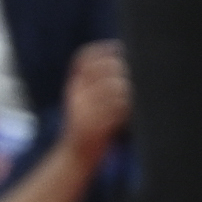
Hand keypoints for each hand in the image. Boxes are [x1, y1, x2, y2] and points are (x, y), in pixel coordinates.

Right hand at [57, 41, 131, 158]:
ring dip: (126, 89)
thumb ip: (94, 83)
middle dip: (119, 69)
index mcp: (73, 87)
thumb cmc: (87, 125)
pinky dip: (126, 106)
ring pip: (113, 87)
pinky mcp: (97, 125)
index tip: (117, 47)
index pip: (83, 59)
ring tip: (128, 96)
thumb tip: (116, 61)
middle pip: (102, 70)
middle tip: (127, 76)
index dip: (100, 50)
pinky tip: (127, 110)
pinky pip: (118, 108)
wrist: (76, 154)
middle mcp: (77, 96)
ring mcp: (86, 110)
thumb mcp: (83, 100)